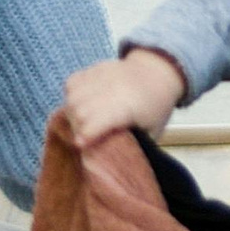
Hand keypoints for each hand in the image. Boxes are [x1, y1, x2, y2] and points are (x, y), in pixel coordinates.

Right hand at [62, 48, 186, 148]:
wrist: (158, 73)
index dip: (85, 136)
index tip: (81, 145)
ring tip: (82, 119)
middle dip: (77, 126)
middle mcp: (110, 90)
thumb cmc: (155, 107)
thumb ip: (134, 146)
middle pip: (78, 111)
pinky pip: (72, 82)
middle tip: (85, 134)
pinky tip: (81, 101)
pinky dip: (72, 94)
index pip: (96, 122)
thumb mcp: (151, 131)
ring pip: (72, 97)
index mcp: (126, 108)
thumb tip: (115, 162)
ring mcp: (101, 76)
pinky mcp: (94, 68)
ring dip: (72, 111)